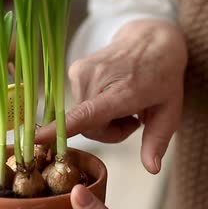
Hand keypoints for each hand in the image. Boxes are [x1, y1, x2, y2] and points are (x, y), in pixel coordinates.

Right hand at [36, 19, 187, 173]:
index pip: (88, 113)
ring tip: (123, 104)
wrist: (150, 39)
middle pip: (89, 128)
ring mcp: (82, 72)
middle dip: (109, 131)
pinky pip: (78, 104)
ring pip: (81, 118)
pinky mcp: (74, 70)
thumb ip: (158, 140)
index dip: (62, 127)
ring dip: (101, 119)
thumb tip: (152, 169)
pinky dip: (93, 106)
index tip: (37, 136)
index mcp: (124, 91)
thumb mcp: (170, 110)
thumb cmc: (162, 77)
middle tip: (132, 119)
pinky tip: (111, 93)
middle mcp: (97, 79)